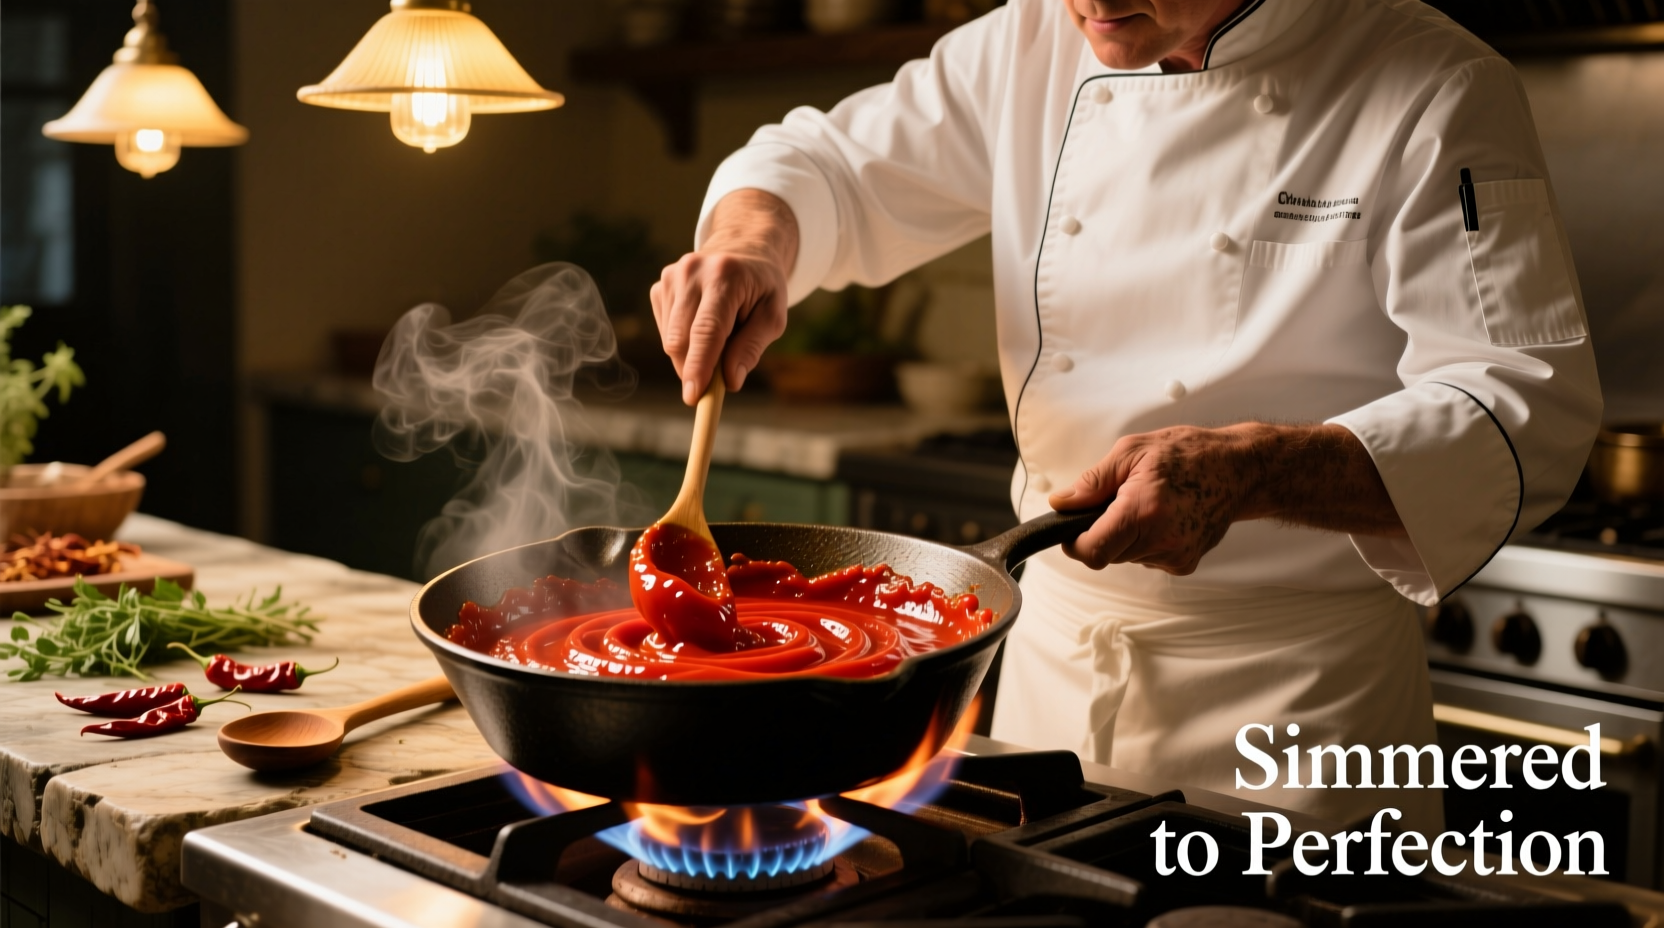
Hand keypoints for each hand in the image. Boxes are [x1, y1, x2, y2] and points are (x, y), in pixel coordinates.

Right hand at [651, 189, 798, 404]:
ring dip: (693, 355)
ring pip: (670, 340)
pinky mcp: (659, 287)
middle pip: (680, 339)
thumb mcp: (773, 316)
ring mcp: (670, 277)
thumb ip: (752, 348)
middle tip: (716, 382)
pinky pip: (665, 333)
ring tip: (721, 335)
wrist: (742, 250)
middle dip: (695, 369)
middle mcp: (691, 272)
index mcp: (724, 276)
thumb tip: (730, 381)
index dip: (698, 366)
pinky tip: (702, 325)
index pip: (706, 330)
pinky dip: (684, 342)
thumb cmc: (761, 288)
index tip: (693, 397)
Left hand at [1048, 426, 1254, 574]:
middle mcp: (1162, 540)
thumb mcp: (1132, 452)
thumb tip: (1061, 503)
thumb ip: (1092, 482)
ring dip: (1127, 535)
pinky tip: (1165, 517)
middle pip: (1107, 554)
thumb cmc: (1188, 454)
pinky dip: (1146, 541)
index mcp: (1143, 510)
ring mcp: (1176, 556)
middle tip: (1121, 501)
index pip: (1093, 551)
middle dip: (1104, 531)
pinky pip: (1147, 558)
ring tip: (1149, 504)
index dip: (1075, 544)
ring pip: (1126, 556)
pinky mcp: (1185, 564)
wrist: (1238, 469)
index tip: (1072, 532)